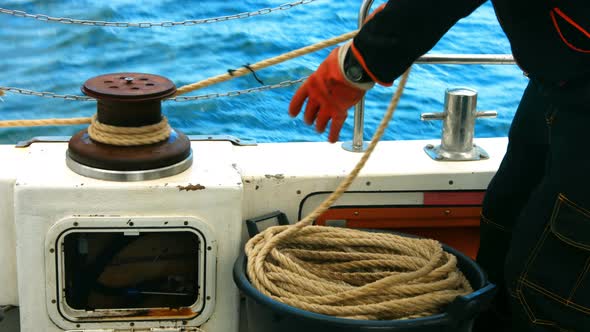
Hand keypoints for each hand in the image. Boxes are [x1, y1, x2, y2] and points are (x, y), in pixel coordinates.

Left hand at [288, 3, 384, 142]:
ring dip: (319, 126)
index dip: (295, 107)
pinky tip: (332, 141)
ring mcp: (326, 105)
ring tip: (320, 129)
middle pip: (309, 112)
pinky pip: (334, 126)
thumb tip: (350, 35)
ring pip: (319, 121)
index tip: (292, 114)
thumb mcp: (333, 57)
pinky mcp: (338, 111)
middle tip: (311, 121)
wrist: (353, 66)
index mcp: (312, 82)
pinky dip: (333, 135)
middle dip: (310, 118)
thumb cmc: (346, 57)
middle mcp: (316, 95)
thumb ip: (333, 60)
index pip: (299, 98)